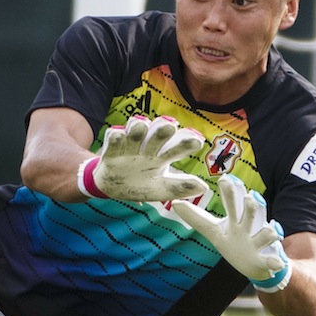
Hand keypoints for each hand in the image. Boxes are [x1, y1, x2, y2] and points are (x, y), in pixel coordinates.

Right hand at [77, 115, 207, 201]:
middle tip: (170, 126)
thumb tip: (203, 187)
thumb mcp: (160, 190)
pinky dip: (116, 137)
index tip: (197, 142)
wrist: (111, 188)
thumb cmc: (139, 185)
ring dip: (139, 127)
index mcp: (162, 155)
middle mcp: (148, 147)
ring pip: (136, 131)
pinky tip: (119, 135)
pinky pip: (113, 138)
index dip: (186, 142)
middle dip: (163, 129)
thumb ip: (179, 187)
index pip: (177, 146)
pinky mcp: (111, 150)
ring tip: (142, 125)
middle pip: (157, 134)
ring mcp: (129, 146)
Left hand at [170, 173, 291, 291]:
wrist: (258, 265)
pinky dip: (276, 262)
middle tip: (250, 197)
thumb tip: (174, 203)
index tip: (225, 178)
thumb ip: (196, 218)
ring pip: (266, 235)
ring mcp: (259, 244)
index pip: (232, 204)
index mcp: (236, 221)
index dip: (230, 192)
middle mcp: (249, 229)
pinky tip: (277, 263)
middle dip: (251, 206)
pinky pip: (273, 261)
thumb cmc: (234, 242)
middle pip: (250, 215)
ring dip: (268, 232)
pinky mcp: (267, 260)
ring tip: (270, 230)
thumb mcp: (214, 231)